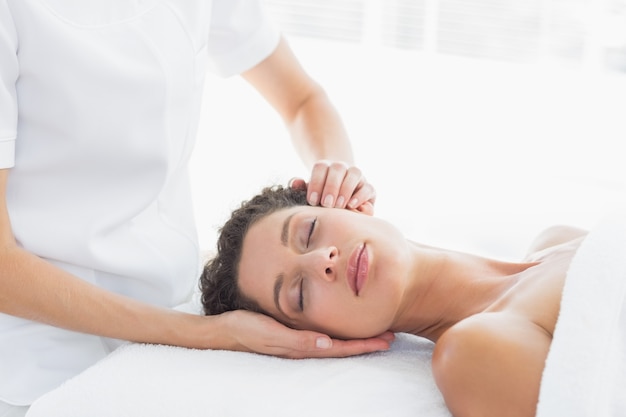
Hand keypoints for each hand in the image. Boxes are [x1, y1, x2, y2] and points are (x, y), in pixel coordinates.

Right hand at [217, 310, 393, 358]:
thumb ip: (297, 340)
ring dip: (357, 335)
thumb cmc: (245, 329)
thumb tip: (327, 344)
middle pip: (343, 345)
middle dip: (368, 342)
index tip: (386, 340)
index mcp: (303, 346)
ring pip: (336, 339)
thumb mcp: (269, 333)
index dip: (364, 345)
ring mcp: (301, 338)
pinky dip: (339, 328)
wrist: (224, 328)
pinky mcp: (295, 330)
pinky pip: (323, 330)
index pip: (341, 348)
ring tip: (378, 328)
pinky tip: (346, 321)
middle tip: (392, 334)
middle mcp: (306, 344)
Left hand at [290, 160, 375, 214]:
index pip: (320, 167)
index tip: (312, 201)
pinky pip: (368, 188)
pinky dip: (360, 196)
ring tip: (338, 205)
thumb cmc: (321, 197)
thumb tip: (294, 183)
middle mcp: (342, 168)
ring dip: (346, 189)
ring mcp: (357, 176)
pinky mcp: (368, 188)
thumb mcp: (310, 192)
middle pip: (337, 168)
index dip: (316, 183)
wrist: (340, 199)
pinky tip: (351, 205)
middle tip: (326, 204)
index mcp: (325, 167)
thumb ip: (301, 187)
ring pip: (354, 174)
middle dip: (331, 187)